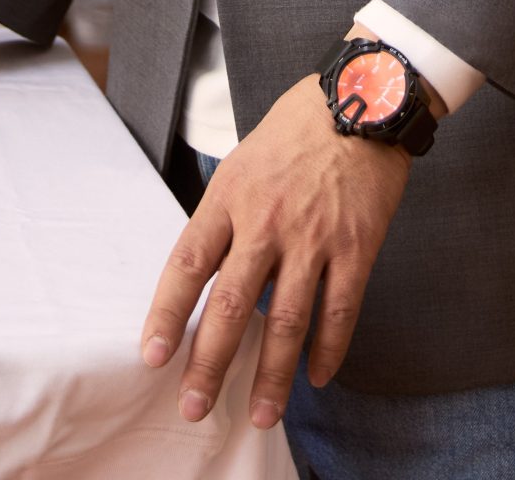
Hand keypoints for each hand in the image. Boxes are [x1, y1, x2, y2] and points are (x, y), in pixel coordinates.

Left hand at [140, 70, 411, 432]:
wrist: (362, 99)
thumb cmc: (296, 129)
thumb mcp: (243, 161)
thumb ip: (225, 216)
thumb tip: (205, 275)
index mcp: (230, 196)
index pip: (188, 264)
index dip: (166, 314)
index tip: (152, 356)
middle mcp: (267, 221)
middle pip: (230, 306)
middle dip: (208, 364)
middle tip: (193, 407)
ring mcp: (314, 237)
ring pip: (285, 322)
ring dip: (270, 376)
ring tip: (260, 414)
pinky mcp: (357, 247)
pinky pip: (339, 312)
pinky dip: (328, 351)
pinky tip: (317, 377)